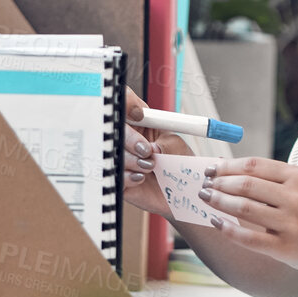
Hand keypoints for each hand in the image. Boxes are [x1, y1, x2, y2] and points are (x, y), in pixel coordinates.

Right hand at [122, 86, 193, 222]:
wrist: (183, 192)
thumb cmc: (180, 164)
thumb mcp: (176, 146)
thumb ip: (164, 142)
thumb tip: (150, 148)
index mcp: (139, 124)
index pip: (124, 105)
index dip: (126, 104)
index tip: (138, 114)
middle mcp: (127, 139)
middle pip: (114, 131)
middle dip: (130, 139)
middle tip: (146, 150)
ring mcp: (120, 159)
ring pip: (114, 154)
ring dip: (132, 160)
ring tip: (150, 166)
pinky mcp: (118, 180)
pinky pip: (115, 175)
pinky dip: (129, 176)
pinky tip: (141, 178)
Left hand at [200, 157, 297, 273]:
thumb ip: (274, 179)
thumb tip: (231, 172)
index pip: (254, 166)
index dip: (227, 166)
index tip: (211, 169)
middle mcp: (296, 198)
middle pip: (246, 185)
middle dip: (219, 184)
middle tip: (204, 185)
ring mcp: (291, 224)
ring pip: (244, 209)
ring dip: (219, 202)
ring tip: (206, 199)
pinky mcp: (285, 248)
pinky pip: (249, 238)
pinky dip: (227, 229)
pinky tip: (216, 223)